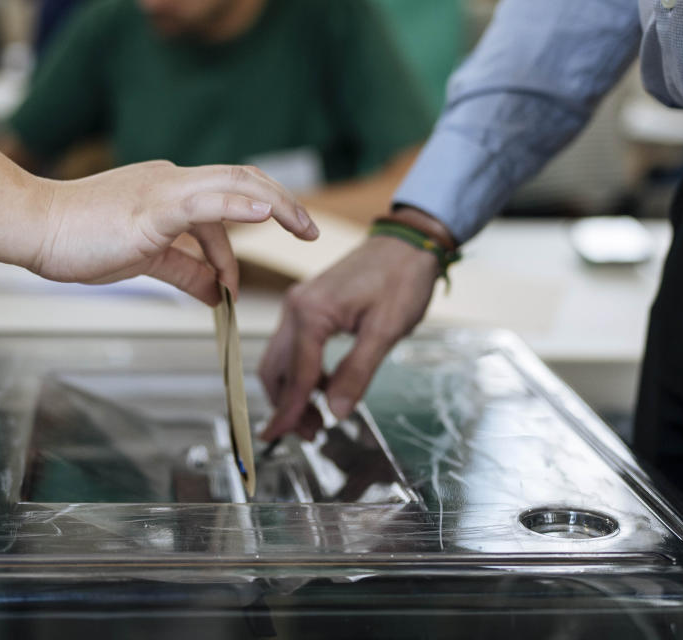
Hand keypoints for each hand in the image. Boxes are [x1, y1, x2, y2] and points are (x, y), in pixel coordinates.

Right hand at [28, 161, 318, 304]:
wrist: (33, 227)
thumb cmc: (80, 239)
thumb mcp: (145, 259)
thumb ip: (185, 271)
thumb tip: (217, 292)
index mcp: (171, 192)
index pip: (227, 199)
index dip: (256, 223)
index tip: (280, 244)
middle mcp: (173, 182)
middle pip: (244, 179)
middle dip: (284, 204)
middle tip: (312, 230)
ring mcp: (163, 191)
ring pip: (233, 183)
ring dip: (276, 203)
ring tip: (304, 226)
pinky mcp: (151, 208)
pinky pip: (203, 202)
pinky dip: (239, 205)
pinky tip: (265, 213)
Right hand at [258, 234, 439, 441]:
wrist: (407, 243)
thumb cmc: (401, 279)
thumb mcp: (386, 330)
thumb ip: (358, 372)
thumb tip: (336, 412)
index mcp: (310, 313)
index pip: (295, 375)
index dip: (290, 412)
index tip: (279, 439)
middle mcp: (295, 308)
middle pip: (275, 369)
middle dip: (286, 405)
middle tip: (310, 434)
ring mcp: (299, 306)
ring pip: (280, 360)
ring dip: (292, 392)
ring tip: (318, 418)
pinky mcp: (308, 307)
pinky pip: (294, 348)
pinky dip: (302, 373)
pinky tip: (324, 389)